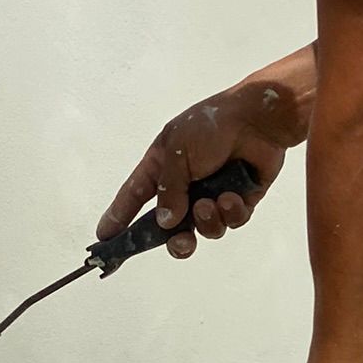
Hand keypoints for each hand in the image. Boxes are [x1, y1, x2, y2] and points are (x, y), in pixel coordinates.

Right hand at [98, 48, 315, 260]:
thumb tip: (165, 221)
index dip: (119, 216)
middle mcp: (186, 184)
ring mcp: (213, 194)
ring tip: (212, 203)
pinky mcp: (239, 201)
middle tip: (181, 241)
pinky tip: (234, 195)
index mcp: (163, 166)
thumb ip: (168, 189)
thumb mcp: (177, 152)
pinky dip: (232, 211)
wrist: (259, 121)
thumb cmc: (213, 125)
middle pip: (171, 227)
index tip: (104, 237)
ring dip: (207, 220)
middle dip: (176, 241)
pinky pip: (231, 222)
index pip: (135, 196)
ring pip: (204, 230)